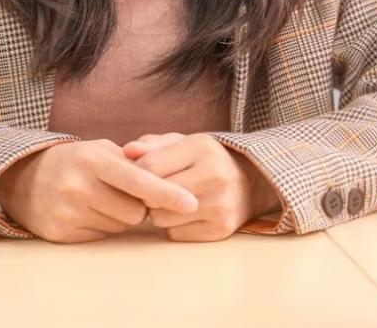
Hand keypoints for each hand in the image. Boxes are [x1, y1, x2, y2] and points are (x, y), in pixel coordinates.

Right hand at [0, 139, 198, 243]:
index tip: (191, 203)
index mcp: (93, 159)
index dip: (167, 193)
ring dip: (119, 217)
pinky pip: (102, 237)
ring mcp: (68, 211)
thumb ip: (134, 163)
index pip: (138, 180)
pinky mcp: (61, 233)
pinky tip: (85, 212)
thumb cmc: (75, 161)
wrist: (24, 178)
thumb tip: (169, 184)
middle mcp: (79, 185)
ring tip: (99, 200)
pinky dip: (101, 226)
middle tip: (119, 192)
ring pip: (120, 226)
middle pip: (135, 211)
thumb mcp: (100, 150)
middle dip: (137, 206)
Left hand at [121, 133, 281, 241]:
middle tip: (154, 190)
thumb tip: (126, 151)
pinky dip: (173, 226)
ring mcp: (220, 205)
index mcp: (202, 148)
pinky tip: (185, 214)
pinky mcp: (221, 229)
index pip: (150, 166)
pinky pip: (176, 234)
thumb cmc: (204, 159)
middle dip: (147, 195)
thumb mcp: (181, 143)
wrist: (250, 182)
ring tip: (170, 201)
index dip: (137, 173)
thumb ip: (152, 146)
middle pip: (154, 195)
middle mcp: (215, 176)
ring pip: (161, 218)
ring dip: (158, 212)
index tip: (138, 175)